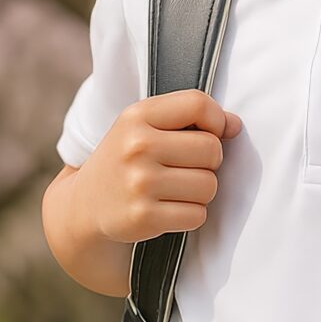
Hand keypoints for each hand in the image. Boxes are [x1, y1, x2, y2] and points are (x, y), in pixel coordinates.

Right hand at [75, 90, 243, 244]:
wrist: (84, 205)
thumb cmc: (126, 159)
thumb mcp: (144, 126)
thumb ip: (189, 117)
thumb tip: (235, 125)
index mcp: (137, 115)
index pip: (198, 104)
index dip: (216, 120)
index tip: (209, 132)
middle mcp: (137, 146)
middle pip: (212, 149)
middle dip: (208, 162)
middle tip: (184, 167)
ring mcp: (139, 183)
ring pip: (209, 185)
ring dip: (201, 191)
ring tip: (174, 189)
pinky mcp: (143, 217)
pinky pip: (197, 215)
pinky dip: (190, 215)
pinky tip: (168, 208)